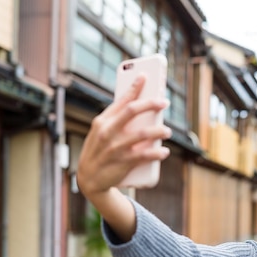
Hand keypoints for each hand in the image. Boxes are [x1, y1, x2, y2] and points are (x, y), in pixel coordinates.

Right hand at [76, 74, 171, 201]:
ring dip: (158, 131)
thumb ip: (116, 122)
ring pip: (142, 134)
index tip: (145, 76)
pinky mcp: (123, 162)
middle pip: (133, 111)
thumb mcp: (101, 133)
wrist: (88, 179)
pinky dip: (157, 153)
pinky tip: (164, 152)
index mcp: (102, 121)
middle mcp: (108, 132)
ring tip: (167, 131)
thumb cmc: (99, 152)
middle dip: (150, 103)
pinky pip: (144, 155)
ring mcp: (115, 147)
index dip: (134, 87)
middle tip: (164, 102)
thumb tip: (142, 111)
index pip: (121, 100)